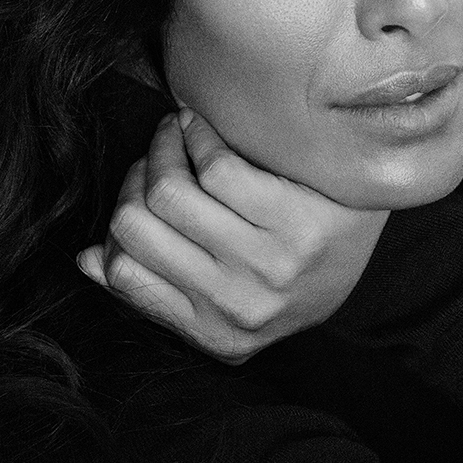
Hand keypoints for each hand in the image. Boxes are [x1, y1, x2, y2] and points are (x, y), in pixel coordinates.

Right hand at [76, 106, 387, 363]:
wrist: (377, 246)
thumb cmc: (290, 267)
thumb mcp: (225, 297)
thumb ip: (155, 286)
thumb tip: (85, 259)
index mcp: (215, 334)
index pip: (124, 272)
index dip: (119, 223)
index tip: (138, 193)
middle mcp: (240, 308)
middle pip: (136, 226)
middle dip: (138, 177)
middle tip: (158, 154)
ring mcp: (270, 268)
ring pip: (171, 192)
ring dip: (165, 147)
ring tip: (178, 134)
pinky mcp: (297, 224)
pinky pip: (216, 167)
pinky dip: (199, 135)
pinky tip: (203, 128)